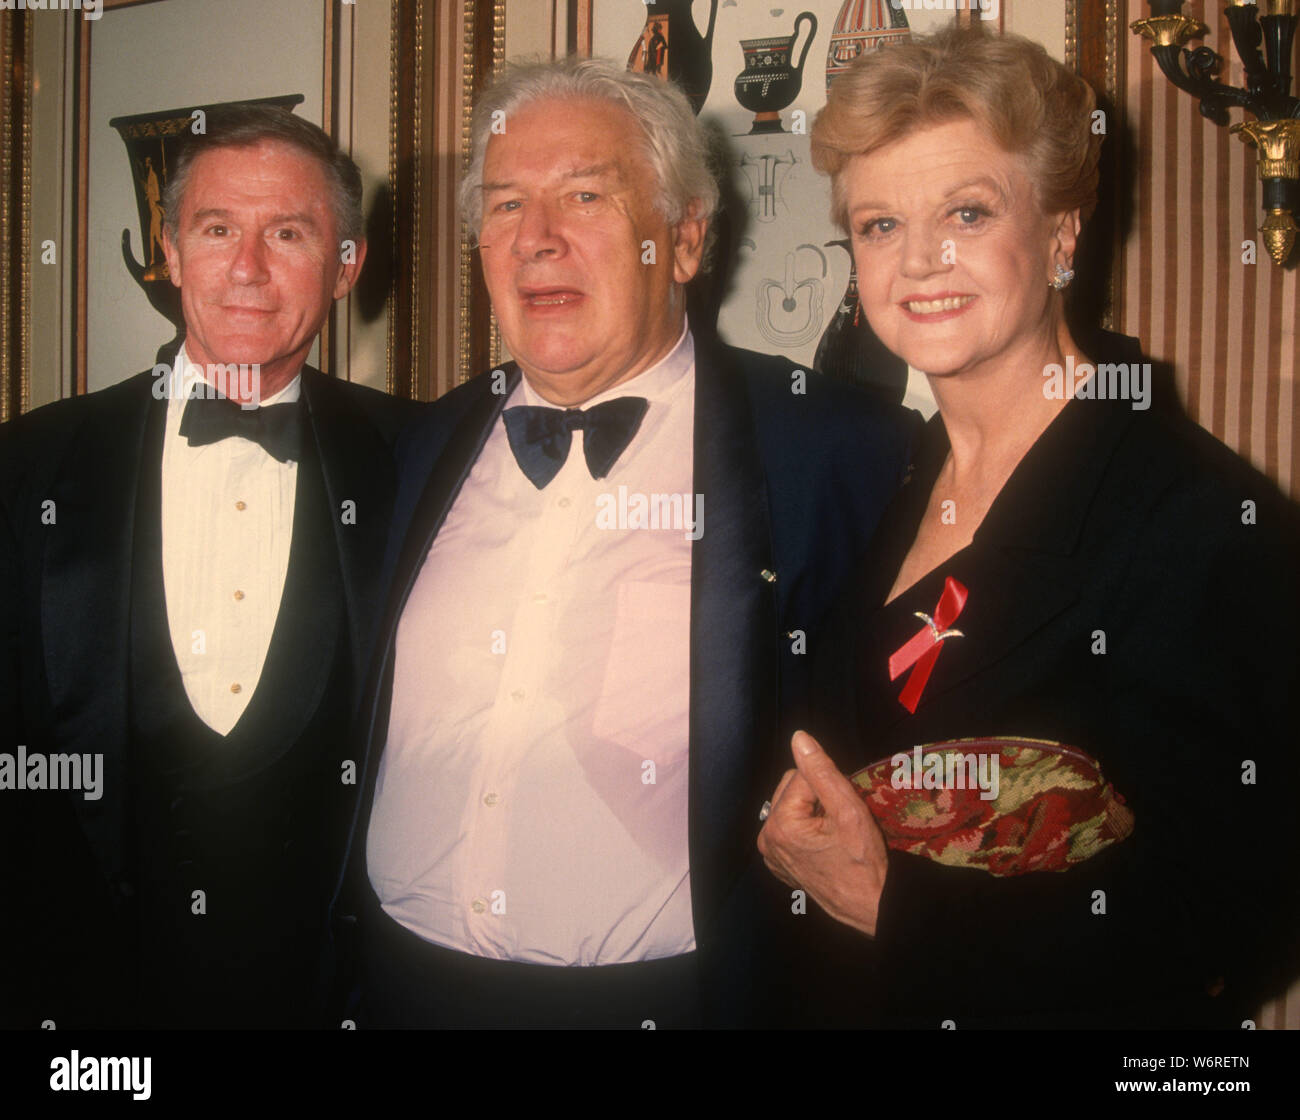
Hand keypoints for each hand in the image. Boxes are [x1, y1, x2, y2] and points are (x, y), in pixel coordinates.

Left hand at [756, 730, 889, 936]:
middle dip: (818, 796)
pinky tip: (825, 842)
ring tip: (834, 833)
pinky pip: (792, 827)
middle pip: (792, 788)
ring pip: (793, 806)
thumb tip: (799, 738)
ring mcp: (771, 854)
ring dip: (813, 810)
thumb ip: (821, 770)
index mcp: (779, 824)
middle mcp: (767, 839)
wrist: (869, 906)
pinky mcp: (779, 863)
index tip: (844, 809)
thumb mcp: (847, 809)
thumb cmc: (863, 862)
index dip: (829, 786)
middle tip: (840, 820)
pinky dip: (808, 827)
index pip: (802, 775)